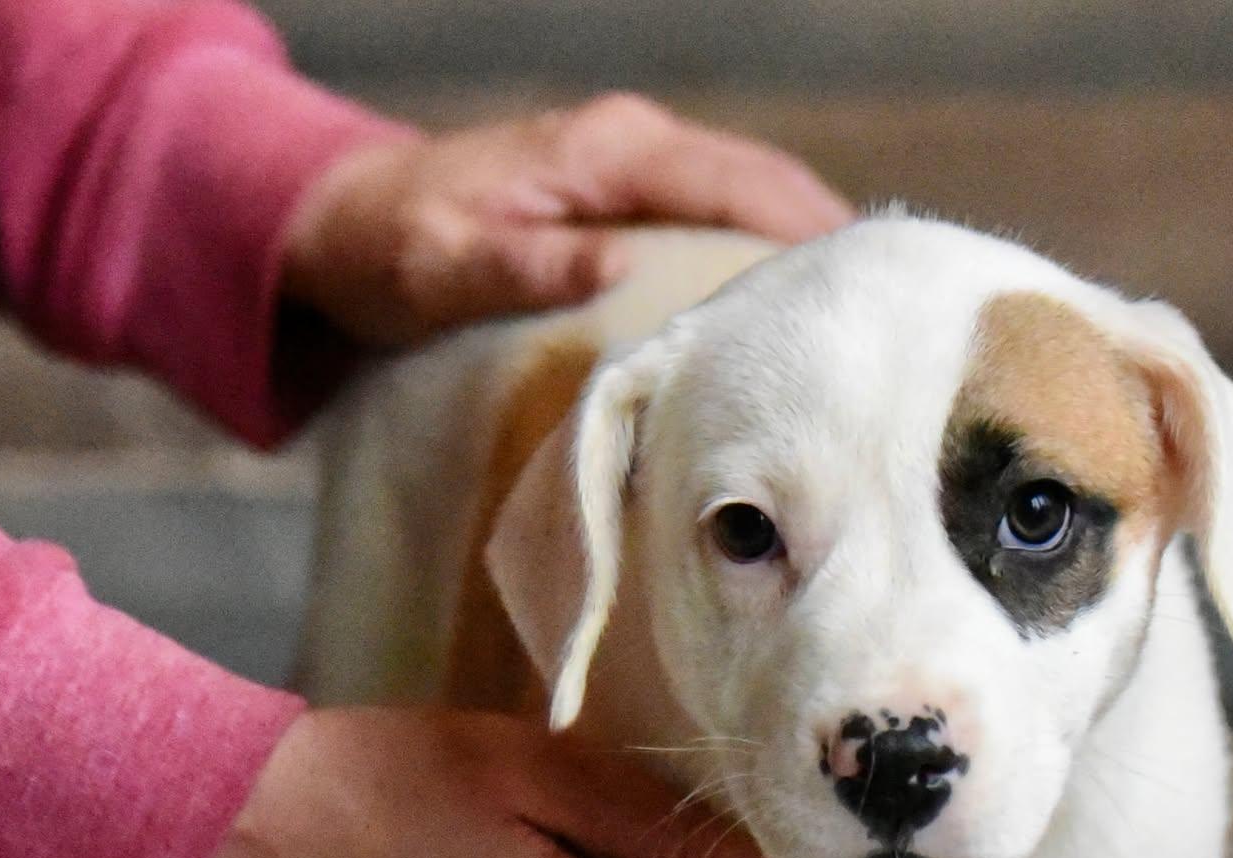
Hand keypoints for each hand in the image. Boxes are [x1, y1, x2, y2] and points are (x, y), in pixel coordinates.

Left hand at [282, 93, 853, 346]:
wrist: (339, 225)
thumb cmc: (390, 249)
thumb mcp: (448, 264)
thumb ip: (534, 265)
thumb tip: (627, 268)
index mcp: (611, 152)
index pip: (741, 184)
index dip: (813, 236)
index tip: (871, 292)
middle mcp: (637, 148)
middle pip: (768, 189)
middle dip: (831, 249)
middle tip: (893, 325)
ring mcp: (635, 174)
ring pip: (750, 208)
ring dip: (803, 261)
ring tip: (860, 334)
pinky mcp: (626, 206)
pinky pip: (717, 228)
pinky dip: (760, 266)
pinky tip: (786, 324)